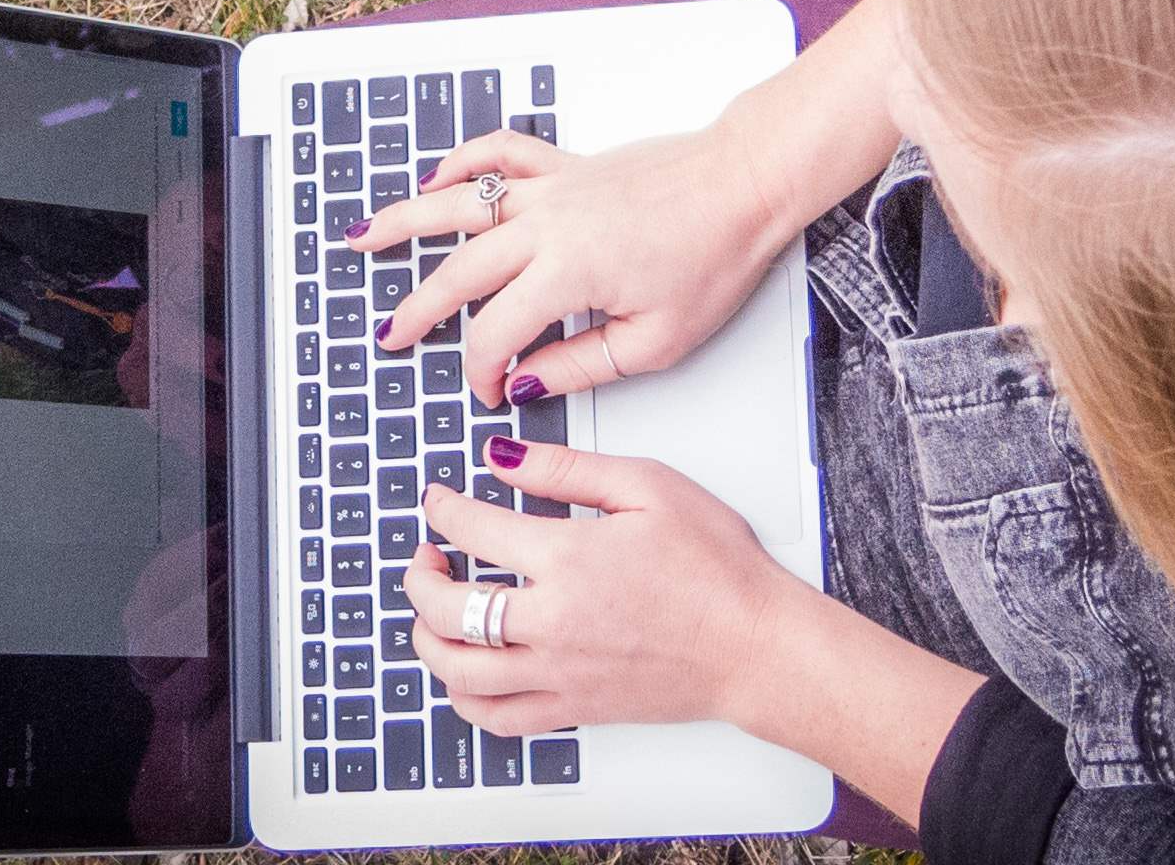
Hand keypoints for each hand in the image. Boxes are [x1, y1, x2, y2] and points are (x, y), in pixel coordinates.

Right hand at [348, 127, 805, 409]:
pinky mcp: (568, 164)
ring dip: (404, 220)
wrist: (745, 185)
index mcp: (567, 273)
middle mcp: (547, 224)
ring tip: (361, 237)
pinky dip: (463, 161)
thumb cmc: (715, 256)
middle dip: (418, 310)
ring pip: (459, 202)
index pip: (496, 333)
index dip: (484, 372)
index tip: (492, 393)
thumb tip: (529, 382)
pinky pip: (501, 152)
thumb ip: (581, 365)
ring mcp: (554, 188)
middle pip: (459, 271)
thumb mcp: (656, 341)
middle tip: (391, 337)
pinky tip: (436, 177)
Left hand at [393, 436, 834, 734]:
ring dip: (427, 637)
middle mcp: (552, 622)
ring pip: (456, 669)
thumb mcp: (651, 488)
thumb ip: (568, 469)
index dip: (442, 508)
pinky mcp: (573, 709)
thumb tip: (503, 457)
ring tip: (432, 613)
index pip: (471, 528)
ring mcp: (558, 672)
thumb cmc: (719, 569)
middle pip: (446, 606)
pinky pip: (495, 718)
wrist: (755, 646)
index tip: (438, 500)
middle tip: (426, 556)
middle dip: (419, 575)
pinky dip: (464, 698)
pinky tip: (465, 674)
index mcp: (569, 558)